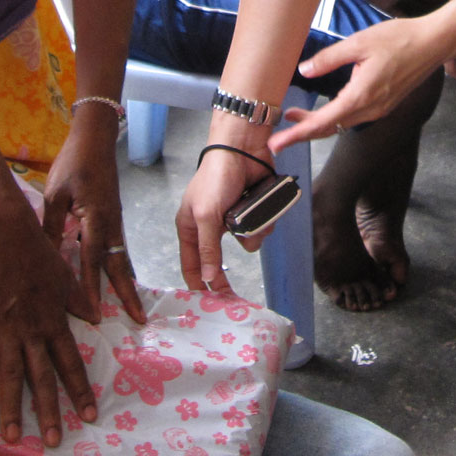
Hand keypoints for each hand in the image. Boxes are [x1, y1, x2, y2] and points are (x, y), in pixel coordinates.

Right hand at [0, 186, 99, 445]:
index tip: (89, 415)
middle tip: (54, 441)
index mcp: (55, 321)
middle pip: (42, 378)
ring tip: (12, 438)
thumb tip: (96, 320)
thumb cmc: (38, 251)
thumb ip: (79, 301)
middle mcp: (33, 331)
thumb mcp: (66, 276)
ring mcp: (5, 329)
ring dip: (11, 408)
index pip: (71, 363)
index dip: (80, 391)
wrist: (6, 233)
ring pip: (10, 375)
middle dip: (49, 411)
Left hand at [39, 105, 145, 325]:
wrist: (95, 139)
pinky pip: (118, 248)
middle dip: (129, 294)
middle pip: (119, 265)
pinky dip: (121, 267)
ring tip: (134, 308)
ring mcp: (116, 221)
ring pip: (122, 258)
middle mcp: (110, 224)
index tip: (95, 314)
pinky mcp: (114, 218)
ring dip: (127, 283)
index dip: (91, 289)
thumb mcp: (54, 194)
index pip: (91, 261)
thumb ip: (51, 227)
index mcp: (95, 218)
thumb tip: (43, 260)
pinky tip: (120, 279)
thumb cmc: (72, 163)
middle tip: (139, 319)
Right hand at [176, 133, 275, 293]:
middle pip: (220, 260)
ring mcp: (233, 218)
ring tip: (252, 218)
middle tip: (234, 296)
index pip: (191, 265)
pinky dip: (265, 222)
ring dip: (253, 234)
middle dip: (229, 268)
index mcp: (190, 227)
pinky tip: (264, 208)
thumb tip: (207, 278)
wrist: (243, 149)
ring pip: (247, 243)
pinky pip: (261, 228)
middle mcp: (211, 226)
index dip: (198, 285)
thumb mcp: (206, 215)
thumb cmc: (215, 178)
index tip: (208, 306)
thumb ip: (207, 249)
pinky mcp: (252, 210)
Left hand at [276, 7, 455, 147]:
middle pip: (329, 128)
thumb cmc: (398, 39)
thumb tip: (304, 71)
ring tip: (292, 118)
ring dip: (316, 124)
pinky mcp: (383, 105)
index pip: (322, 122)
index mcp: (361, 96)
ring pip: (340, 124)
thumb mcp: (359, 42)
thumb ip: (329, 58)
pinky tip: (322, 110)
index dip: (297, 134)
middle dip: (301, 134)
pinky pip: (353, 118)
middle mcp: (370, 109)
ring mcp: (378, 109)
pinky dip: (333, 118)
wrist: (432, 43)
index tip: (276, 144)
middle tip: (275, 140)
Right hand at [334, 0, 442, 14]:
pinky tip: (410, 6)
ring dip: (423, 9)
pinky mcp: (385, 11)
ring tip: (423, 1)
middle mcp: (402, 0)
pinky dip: (410, 14)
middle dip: (433, 1)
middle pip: (426, 7)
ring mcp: (393, 8)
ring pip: (416, 15)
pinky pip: (403, 17)